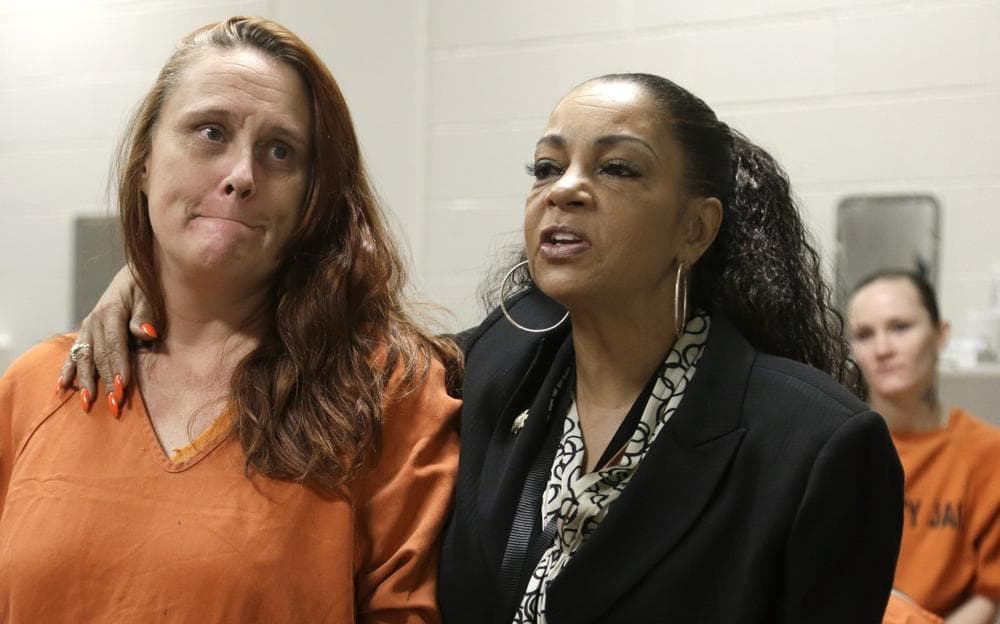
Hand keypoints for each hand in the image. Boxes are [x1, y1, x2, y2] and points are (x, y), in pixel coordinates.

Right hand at [57, 266, 154, 414]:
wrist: (132, 276)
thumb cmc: (145, 287)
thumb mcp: (149, 295)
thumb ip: (145, 314)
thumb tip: (147, 333)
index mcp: (111, 311)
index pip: (114, 344)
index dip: (117, 366)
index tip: (122, 387)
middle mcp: (94, 321)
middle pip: (98, 355)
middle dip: (104, 381)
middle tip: (113, 404)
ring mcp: (87, 328)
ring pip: (84, 358)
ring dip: (85, 381)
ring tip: (87, 402)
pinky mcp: (84, 333)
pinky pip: (74, 354)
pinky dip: (68, 370)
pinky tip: (62, 386)